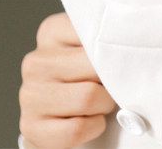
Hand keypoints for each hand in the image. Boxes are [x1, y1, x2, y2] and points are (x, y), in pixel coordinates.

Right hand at [19, 12, 116, 148]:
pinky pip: (76, 129)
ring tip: (101, 102)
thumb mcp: (89, 47)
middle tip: (112, 84)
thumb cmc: (82, 75)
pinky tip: (91, 120)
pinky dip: (93, 127)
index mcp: (51, 32)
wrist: (58, 113)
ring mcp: (30, 95)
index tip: (124, 57)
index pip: (94, 33)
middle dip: (111, 80)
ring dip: (104, 105)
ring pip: (87, 98)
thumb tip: (131, 39)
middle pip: (94, 67)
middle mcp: (35, 62)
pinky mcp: (31, 127)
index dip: (116, 49)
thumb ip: (103, 38)